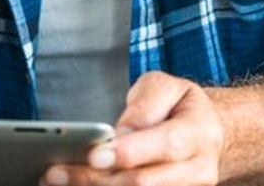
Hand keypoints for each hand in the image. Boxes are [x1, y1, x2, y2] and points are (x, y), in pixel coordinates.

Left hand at [42, 72, 225, 185]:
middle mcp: (198, 169)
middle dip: (96, 178)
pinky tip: (76, 185)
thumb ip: (146, 104)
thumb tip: (122, 131)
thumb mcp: (169, 87)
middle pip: (144, 182)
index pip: (166, 145)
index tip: (94, 153)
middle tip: (57, 170)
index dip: (129, 152)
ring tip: (57, 179)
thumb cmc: (180, 107)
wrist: (207, 134)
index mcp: (199, 132)